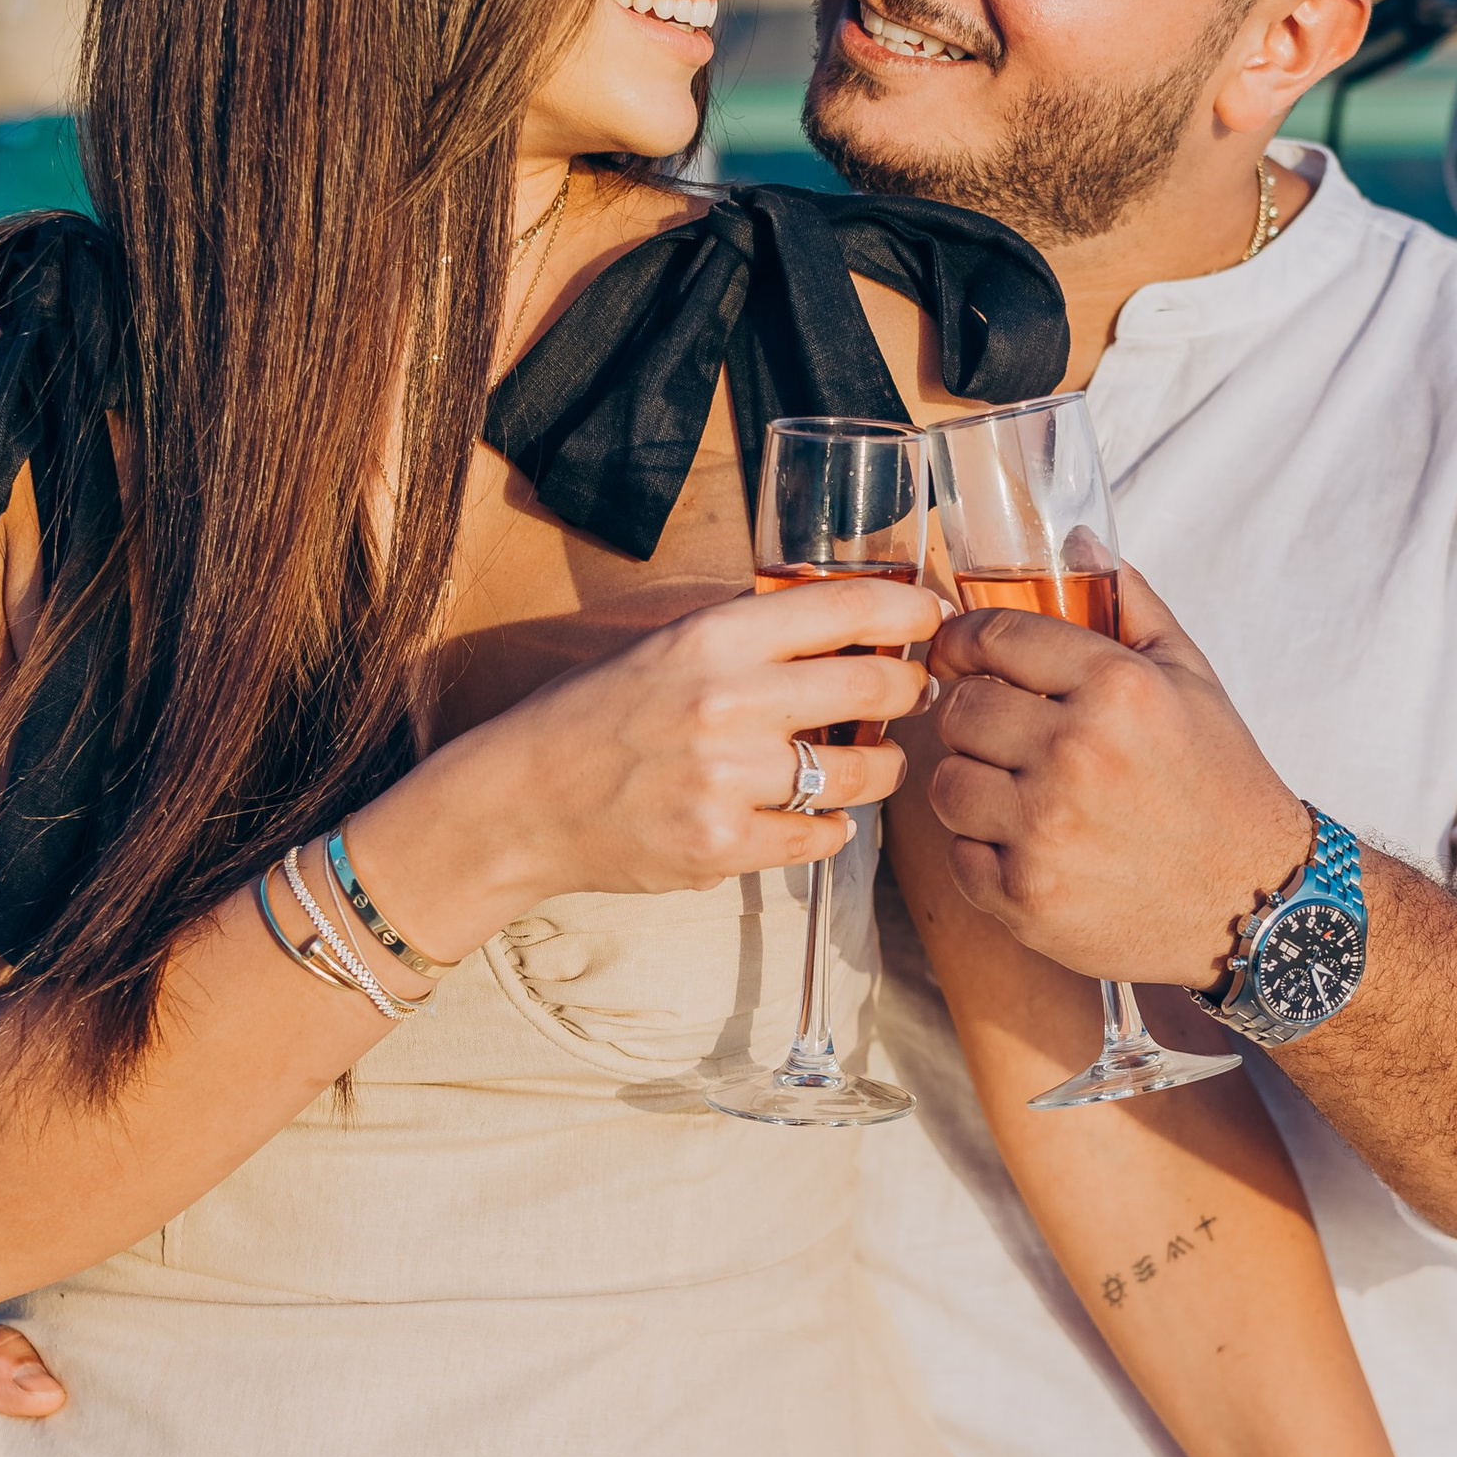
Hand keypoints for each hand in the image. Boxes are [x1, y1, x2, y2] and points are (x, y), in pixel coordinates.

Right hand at [472, 578, 943, 908]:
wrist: (522, 800)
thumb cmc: (598, 715)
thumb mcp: (669, 647)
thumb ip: (752, 635)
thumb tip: (851, 624)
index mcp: (714, 636)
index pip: (846, 608)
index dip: (911, 612)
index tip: (934, 619)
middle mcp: (727, 702)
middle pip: (875, 690)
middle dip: (911, 690)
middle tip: (913, 693)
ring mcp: (727, 780)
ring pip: (863, 774)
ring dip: (884, 767)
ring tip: (874, 762)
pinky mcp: (723, 847)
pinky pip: (822, 837)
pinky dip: (833, 827)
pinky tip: (817, 815)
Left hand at [926, 563, 1303, 988]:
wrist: (1256, 899)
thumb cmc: (1219, 780)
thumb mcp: (1191, 678)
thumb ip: (1130, 604)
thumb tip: (1076, 540)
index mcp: (1116, 688)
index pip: (996, 637)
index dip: (962, 639)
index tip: (956, 650)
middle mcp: (1076, 754)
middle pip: (960, 708)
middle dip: (971, 713)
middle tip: (996, 730)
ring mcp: (1047, 830)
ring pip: (945, 782)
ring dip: (969, 782)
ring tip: (1009, 789)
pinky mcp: (1027, 897)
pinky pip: (959, 853)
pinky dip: (982, 850)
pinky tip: (1026, 845)